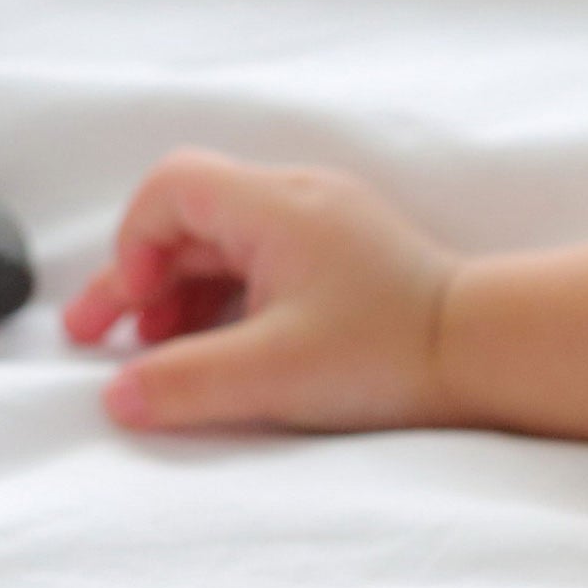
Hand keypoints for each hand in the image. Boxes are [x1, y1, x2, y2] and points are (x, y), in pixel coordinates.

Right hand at [63, 149, 459, 432]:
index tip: (129, 310)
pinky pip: (258, 266)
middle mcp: (296, 201)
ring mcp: (322, 228)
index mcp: (274, 206)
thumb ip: (185, 384)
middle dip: (139, 280)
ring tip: (156, 352)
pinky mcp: (341, 261)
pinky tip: (215, 349)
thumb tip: (118, 397)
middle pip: (187, 221)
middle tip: (101, 337)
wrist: (486, 353)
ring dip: (178, 296)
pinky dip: (222, 303)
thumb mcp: (272, 374)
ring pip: (221, 247)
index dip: (131, 246)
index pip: (170, 190)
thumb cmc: (390, 352)